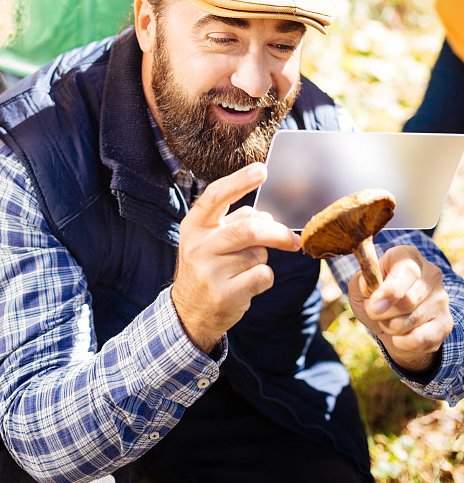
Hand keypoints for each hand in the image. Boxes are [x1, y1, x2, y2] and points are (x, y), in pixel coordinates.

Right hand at [171, 162, 300, 353]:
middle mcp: (198, 246)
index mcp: (194, 225)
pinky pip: (262, 275)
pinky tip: (247, 284)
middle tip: (293, 240)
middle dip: (278, 233)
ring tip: (244, 269)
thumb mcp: (209, 240)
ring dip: (262, 259)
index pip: (215, 196)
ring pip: (258, 254)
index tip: (262, 170)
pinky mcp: (224, 294)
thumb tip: (267, 217)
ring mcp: (209, 271)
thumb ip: (235, 221)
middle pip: (249, 229)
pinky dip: (264, 278)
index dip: (239, 181)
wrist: (189, 312)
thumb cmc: (207, 267)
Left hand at [348, 245, 452, 373]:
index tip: (373, 307)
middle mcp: (430, 273)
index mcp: (407, 256)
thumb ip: (360, 283)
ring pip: (411, 321)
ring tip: (388, 321)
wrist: (390, 323)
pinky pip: (421, 340)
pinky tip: (400, 335)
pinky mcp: (446, 323)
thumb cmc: (374, 299)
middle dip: (382, 313)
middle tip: (375, 312)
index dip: (390, 291)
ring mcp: (441, 298)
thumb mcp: (360, 288)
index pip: (406, 270)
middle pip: (407, 300)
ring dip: (390, 327)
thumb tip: (367, 285)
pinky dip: (403, 342)